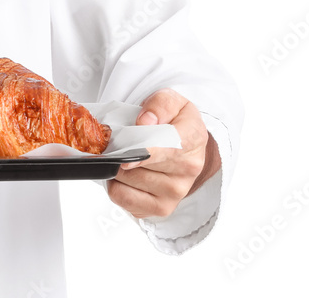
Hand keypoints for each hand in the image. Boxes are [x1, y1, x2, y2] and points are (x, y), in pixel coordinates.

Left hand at [107, 88, 219, 218]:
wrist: (182, 143)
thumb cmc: (174, 121)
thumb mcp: (171, 100)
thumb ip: (159, 105)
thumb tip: (145, 121)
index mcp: (193, 139)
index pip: (171, 149)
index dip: (146, 152)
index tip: (128, 156)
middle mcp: (188, 169)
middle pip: (142, 166)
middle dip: (121, 152)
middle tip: (116, 142)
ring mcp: (176, 192)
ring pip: (129, 181)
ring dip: (116, 167)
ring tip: (123, 156)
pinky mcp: (160, 208)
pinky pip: (124, 199)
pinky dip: (115, 185)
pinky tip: (124, 174)